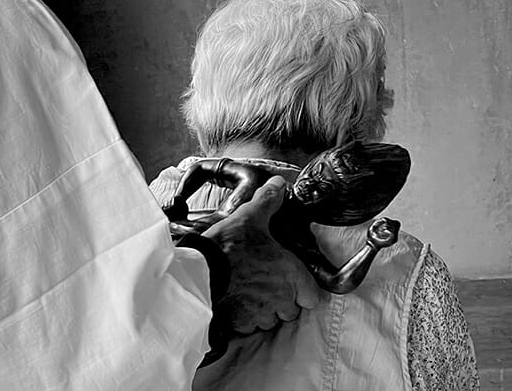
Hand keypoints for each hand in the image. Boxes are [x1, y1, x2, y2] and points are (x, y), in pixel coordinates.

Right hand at [202, 176, 319, 334]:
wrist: (199, 272)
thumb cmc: (228, 246)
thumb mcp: (250, 217)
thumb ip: (268, 201)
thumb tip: (278, 184)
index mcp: (290, 275)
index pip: (312, 296)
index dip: (302, 289)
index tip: (289, 280)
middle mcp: (280, 299)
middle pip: (291, 310)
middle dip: (280, 300)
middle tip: (265, 282)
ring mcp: (260, 315)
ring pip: (269, 320)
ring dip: (262, 310)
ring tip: (246, 291)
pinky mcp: (240, 324)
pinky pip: (248, 327)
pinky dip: (242, 317)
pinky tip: (232, 300)